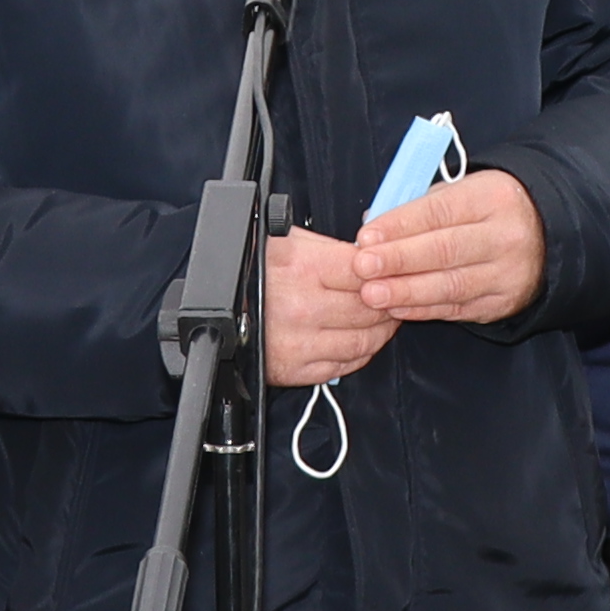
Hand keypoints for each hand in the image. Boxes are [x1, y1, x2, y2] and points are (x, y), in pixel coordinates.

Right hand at [263, 227, 391, 388]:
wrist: (213, 310)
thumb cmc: (249, 272)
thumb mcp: (284, 241)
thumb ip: (330, 247)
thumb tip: (368, 252)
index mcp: (302, 268)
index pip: (366, 272)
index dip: (386, 273)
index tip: (392, 273)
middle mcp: (302, 307)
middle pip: (370, 309)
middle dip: (389, 303)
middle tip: (396, 298)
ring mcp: (300, 342)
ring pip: (364, 341)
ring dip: (381, 331)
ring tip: (383, 319)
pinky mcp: (296, 369)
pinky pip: (344, 365)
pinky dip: (360, 353)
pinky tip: (361, 340)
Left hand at [359, 168, 546, 329]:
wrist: (543, 237)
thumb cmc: (487, 211)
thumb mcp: (462, 193)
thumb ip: (419, 208)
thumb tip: (373, 226)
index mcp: (492, 198)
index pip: (440, 212)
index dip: (400, 226)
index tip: (367, 237)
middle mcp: (505, 236)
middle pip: (445, 250)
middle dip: (399, 260)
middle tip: (363, 267)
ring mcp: (507, 274)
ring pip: (451, 285)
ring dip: (406, 291)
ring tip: (372, 294)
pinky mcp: (501, 303)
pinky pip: (457, 308)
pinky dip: (423, 309)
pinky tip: (397, 308)